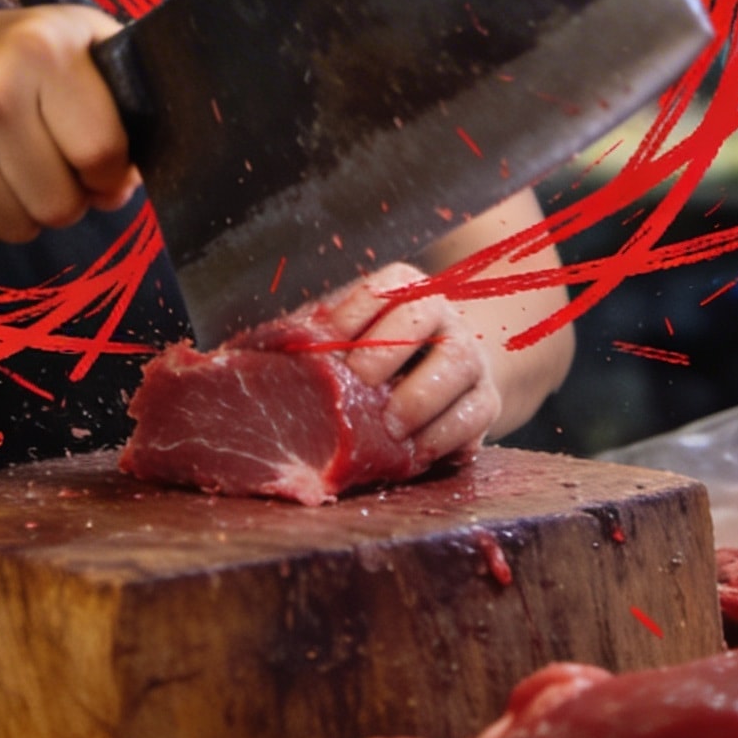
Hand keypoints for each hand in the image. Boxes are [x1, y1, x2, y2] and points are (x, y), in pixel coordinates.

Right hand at [0, 2, 139, 249]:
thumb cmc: (4, 51)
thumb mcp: (72, 36)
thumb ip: (120, 93)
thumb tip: (128, 181)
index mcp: (41, 49)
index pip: (101, 153)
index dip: (111, 173)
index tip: (100, 166)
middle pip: (60, 204)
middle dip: (68, 198)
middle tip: (54, 168)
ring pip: (19, 228)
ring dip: (27, 212)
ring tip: (15, 169)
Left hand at [315, 262, 502, 469]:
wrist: (443, 370)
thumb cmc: (376, 352)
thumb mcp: (346, 334)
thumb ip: (312, 338)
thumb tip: (251, 354)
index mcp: (403, 287)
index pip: (379, 289)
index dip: (351, 316)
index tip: (327, 347)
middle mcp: (441, 313)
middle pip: (421, 316)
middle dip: (387, 351)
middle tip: (359, 384)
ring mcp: (469, 354)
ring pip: (456, 363)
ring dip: (420, 397)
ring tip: (389, 426)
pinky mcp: (486, 399)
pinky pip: (475, 414)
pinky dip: (444, 435)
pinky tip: (415, 450)